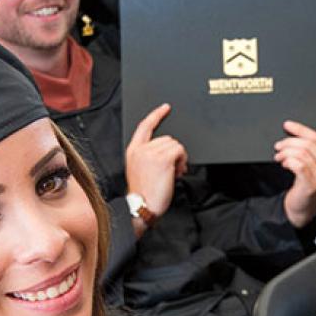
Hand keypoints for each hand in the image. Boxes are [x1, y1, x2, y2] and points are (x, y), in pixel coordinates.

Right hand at [125, 104, 187, 226]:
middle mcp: (141, 150)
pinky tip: (177, 172)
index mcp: (133, 151)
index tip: (165, 108)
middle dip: (174, 152)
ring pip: (175, 145)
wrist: (141, 207)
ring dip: (179, 158)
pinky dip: (182, 161)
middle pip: (167, 138)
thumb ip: (149, 157)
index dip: (156, 115)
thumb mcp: (140, 171)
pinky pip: (180, 151)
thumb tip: (168, 153)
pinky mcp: (162, 159)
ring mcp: (151, 153)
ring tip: (174, 173)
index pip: (144, 126)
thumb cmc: (143, 195)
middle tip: (173, 169)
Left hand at [276, 120, 315, 227]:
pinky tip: (284, 164)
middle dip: (290, 142)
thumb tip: (294, 132)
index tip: (288, 126)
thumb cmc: (307, 187)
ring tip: (279, 157)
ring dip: (286, 152)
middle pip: (310, 144)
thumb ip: (310, 151)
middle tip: (279, 146)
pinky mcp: (312, 185)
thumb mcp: (313, 166)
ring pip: (302, 153)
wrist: (303, 210)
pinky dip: (288, 161)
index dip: (301, 130)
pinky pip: (298, 164)